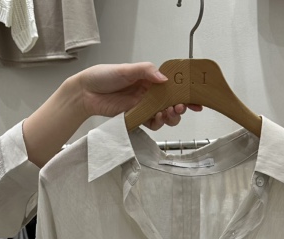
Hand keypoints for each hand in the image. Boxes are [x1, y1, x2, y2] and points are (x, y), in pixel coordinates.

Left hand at [77, 63, 201, 129]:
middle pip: (172, 103)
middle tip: (180, 107)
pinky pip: (152, 124)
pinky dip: (158, 123)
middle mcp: (150, 94)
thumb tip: (165, 79)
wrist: (86, 92)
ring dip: (170, 116)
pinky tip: (157, 118)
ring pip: (165, 115)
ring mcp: (144, 107)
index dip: (186, 93)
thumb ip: (146, 72)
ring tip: (168, 113)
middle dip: (180, 107)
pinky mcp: (137, 118)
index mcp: (150, 80)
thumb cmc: (104, 76)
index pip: (173, 86)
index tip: (197, 99)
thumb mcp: (127, 70)